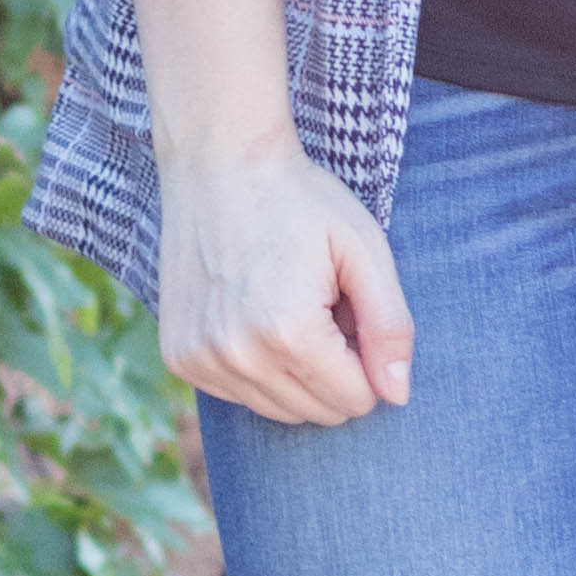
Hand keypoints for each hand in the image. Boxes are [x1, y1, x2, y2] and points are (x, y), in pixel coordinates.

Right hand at [156, 135, 413, 428]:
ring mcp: (200, 361)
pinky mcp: (179, 358)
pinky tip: (253, 313)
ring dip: (298, 372)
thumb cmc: (300, 201)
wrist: (217, 164)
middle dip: (335, 367)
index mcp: (289, 333)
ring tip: (288, 306)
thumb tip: (397, 395)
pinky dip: (259, 368)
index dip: (367, 357)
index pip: (357, 399)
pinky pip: (241, 395)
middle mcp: (238, 357)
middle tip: (321, 304)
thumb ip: (389, 327)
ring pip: (281, 412)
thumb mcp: (364, 251)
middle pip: (320, 412)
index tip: (349, 308)